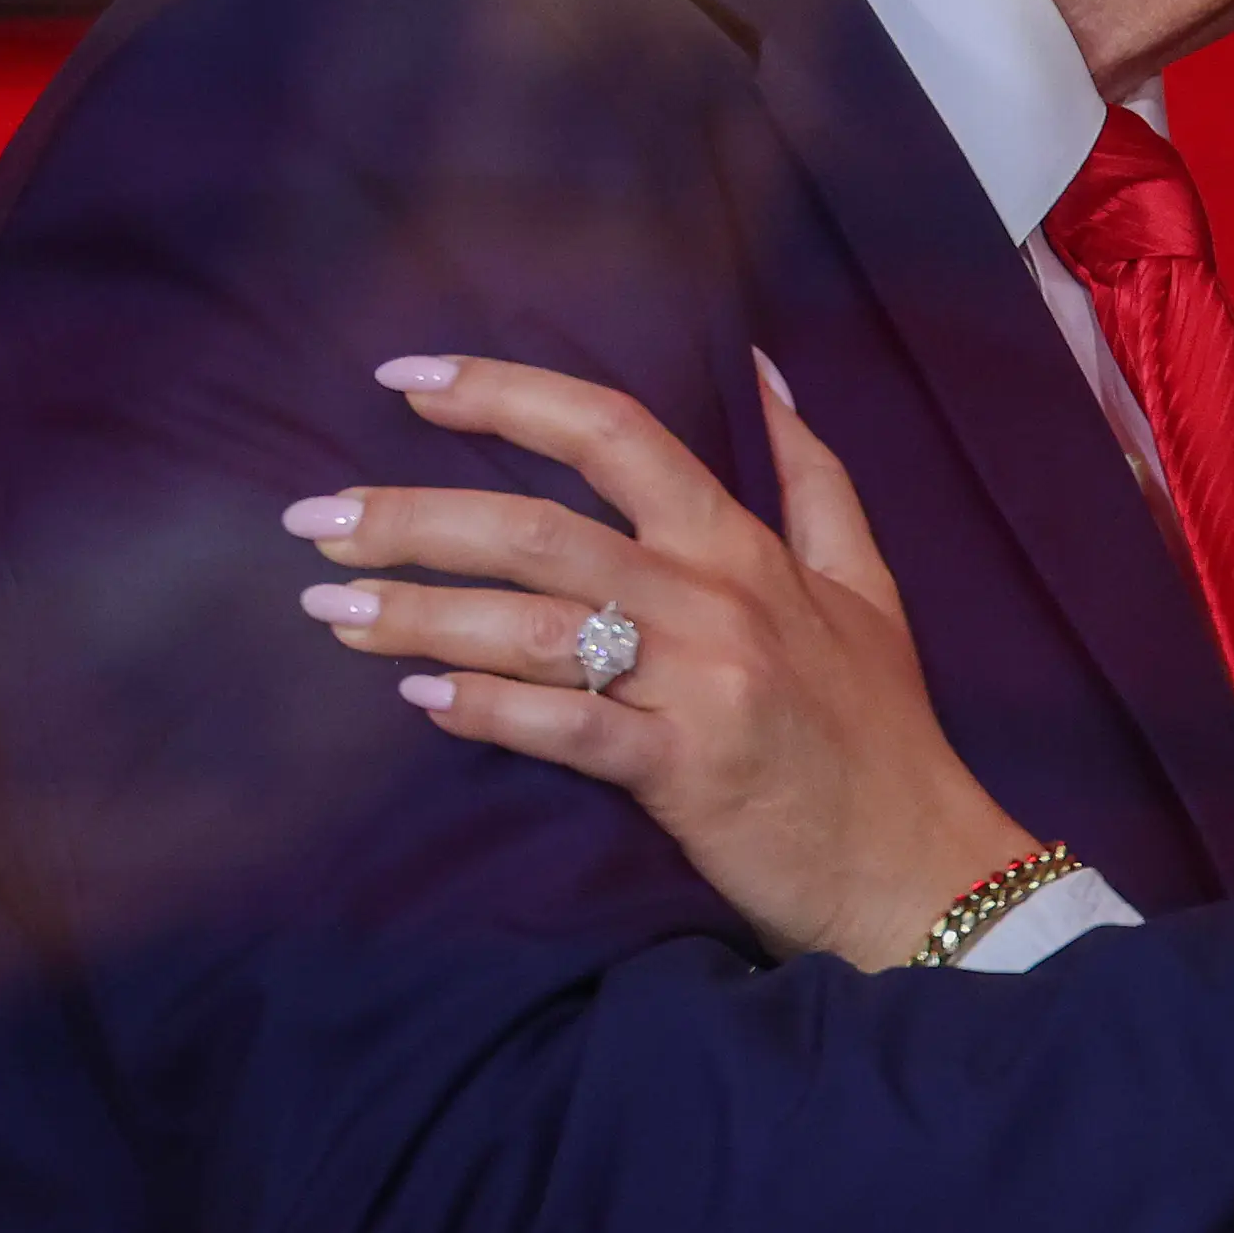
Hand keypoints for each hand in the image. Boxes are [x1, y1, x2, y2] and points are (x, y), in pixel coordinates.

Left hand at [282, 351, 1031, 966]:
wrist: (918, 863)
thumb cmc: (878, 728)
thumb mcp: (864, 582)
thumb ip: (813, 475)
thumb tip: (764, 370)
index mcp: (745, 545)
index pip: (614, 432)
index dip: (504, 394)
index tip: (404, 380)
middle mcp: (716, 598)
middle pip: (541, 525)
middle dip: (413, 513)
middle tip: (314, 515)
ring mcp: (702, 684)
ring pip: (534, 624)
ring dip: (417, 612)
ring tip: (327, 606)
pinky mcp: (687, 774)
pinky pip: (565, 730)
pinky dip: (484, 710)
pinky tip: (413, 698)